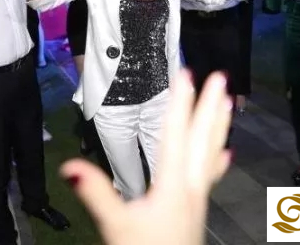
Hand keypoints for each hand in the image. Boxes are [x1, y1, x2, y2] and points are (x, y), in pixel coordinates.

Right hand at [60, 69, 231, 244]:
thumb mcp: (116, 224)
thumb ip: (96, 193)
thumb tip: (70, 166)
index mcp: (172, 185)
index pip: (176, 134)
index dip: (180, 102)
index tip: (185, 74)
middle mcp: (191, 187)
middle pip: (203, 139)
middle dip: (209, 107)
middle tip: (221, 77)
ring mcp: (198, 198)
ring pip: (212, 154)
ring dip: (219, 126)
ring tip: (229, 103)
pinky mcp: (198, 207)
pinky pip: (212, 176)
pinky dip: (219, 161)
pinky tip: (226, 153)